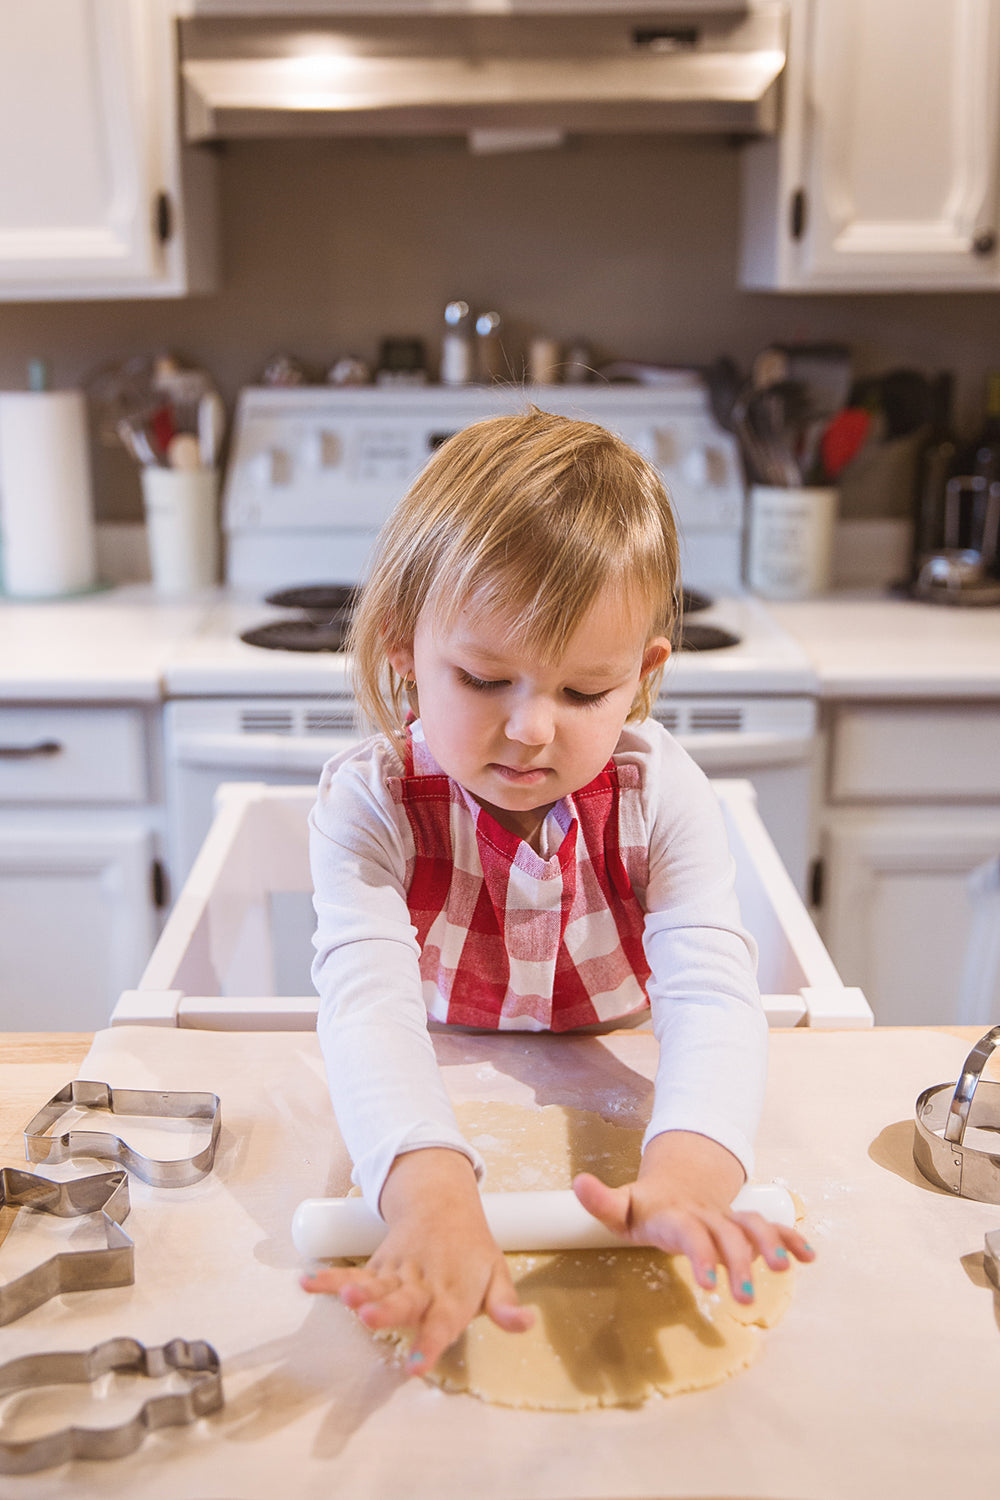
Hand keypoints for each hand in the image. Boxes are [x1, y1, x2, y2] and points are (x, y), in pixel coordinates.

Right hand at [300, 1148, 533, 1371]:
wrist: (441, 1201)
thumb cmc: (472, 1249)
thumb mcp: (497, 1273)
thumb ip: (506, 1305)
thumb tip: (526, 1324)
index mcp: (454, 1291)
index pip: (443, 1320)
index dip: (430, 1343)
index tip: (415, 1366)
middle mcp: (422, 1282)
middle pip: (403, 1299)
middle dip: (385, 1311)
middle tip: (367, 1317)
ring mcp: (397, 1271)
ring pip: (375, 1284)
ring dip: (355, 1290)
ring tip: (340, 1297)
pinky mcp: (377, 1266)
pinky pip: (351, 1272)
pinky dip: (328, 1277)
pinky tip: (306, 1283)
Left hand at [572, 1129, 813, 1304]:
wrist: (679, 1182)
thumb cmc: (647, 1206)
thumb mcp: (621, 1206)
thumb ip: (601, 1201)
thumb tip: (578, 1182)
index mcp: (676, 1216)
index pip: (690, 1233)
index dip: (700, 1255)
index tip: (708, 1283)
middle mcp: (708, 1216)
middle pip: (728, 1236)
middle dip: (739, 1264)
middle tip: (743, 1297)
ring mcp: (729, 1218)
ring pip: (755, 1228)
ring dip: (771, 1247)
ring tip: (784, 1270)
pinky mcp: (745, 1225)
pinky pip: (773, 1227)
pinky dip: (791, 1239)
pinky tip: (808, 1256)